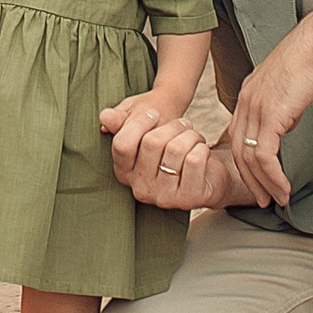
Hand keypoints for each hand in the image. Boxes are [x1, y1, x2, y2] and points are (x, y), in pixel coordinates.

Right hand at [101, 100, 232, 213]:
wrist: (206, 175)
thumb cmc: (171, 150)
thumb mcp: (145, 132)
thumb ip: (123, 123)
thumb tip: (105, 117)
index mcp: (125, 173)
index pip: (122, 144)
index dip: (139, 123)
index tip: (155, 113)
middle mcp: (141, 189)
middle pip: (152, 142)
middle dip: (173, 125)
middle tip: (184, 124)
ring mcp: (163, 197)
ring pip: (176, 149)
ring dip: (191, 135)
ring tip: (194, 138)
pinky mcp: (188, 199)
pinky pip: (195, 159)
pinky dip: (202, 147)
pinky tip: (202, 152)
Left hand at [224, 28, 312, 209]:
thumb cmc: (309, 61)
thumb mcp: (286, 88)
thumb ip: (279, 107)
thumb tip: (284, 125)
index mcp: (247, 95)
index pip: (238, 136)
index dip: (245, 163)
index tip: (257, 181)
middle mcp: (245, 103)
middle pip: (238, 151)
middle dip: (250, 180)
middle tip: (262, 200)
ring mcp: (255, 109)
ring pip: (250, 158)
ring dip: (264, 184)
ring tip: (276, 200)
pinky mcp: (270, 116)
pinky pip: (265, 156)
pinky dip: (273, 176)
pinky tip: (283, 188)